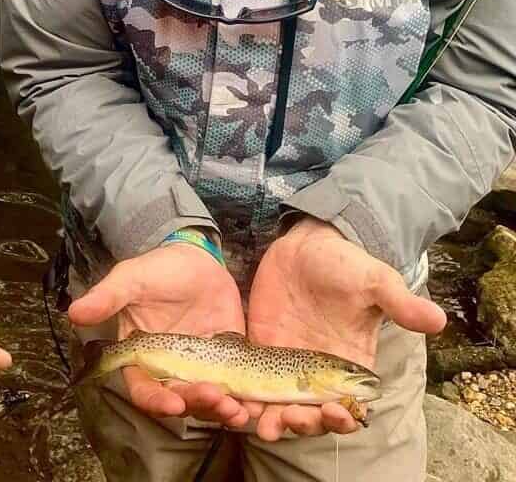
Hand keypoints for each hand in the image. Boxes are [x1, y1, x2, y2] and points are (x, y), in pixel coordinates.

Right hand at [67, 244, 251, 427]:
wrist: (195, 256)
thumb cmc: (157, 268)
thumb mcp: (131, 278)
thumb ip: (106, 297)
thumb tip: (73, 313)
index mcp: (142, 355)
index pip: (143, 388)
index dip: (156, 400)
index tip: (173, 402)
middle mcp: (170, 369)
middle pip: (179, 399)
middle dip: (196, 404)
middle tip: (215, 398)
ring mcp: (200, 368)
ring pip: (208, 400)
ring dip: (221, 410)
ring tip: (238, 410)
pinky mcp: (228, 362)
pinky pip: (234, 388)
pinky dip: (243, 400)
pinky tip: (252, 404)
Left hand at [246, 216, 446, 441]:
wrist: (307, 245)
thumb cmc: (346, 264)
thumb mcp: (375, 280)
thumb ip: (400, 302)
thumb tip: (439, 319)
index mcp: (351, 366)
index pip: (349, 406)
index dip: (343, 417)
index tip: (335, 413)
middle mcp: (319, 375)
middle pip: (310, 414)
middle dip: (300, 424)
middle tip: (287, 420)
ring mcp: (287, 365)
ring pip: (278, 406)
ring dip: (269, 419)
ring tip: (258, 423)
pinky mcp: (259, 349)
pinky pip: (249, 381)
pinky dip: (242, 397)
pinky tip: (230, 402)